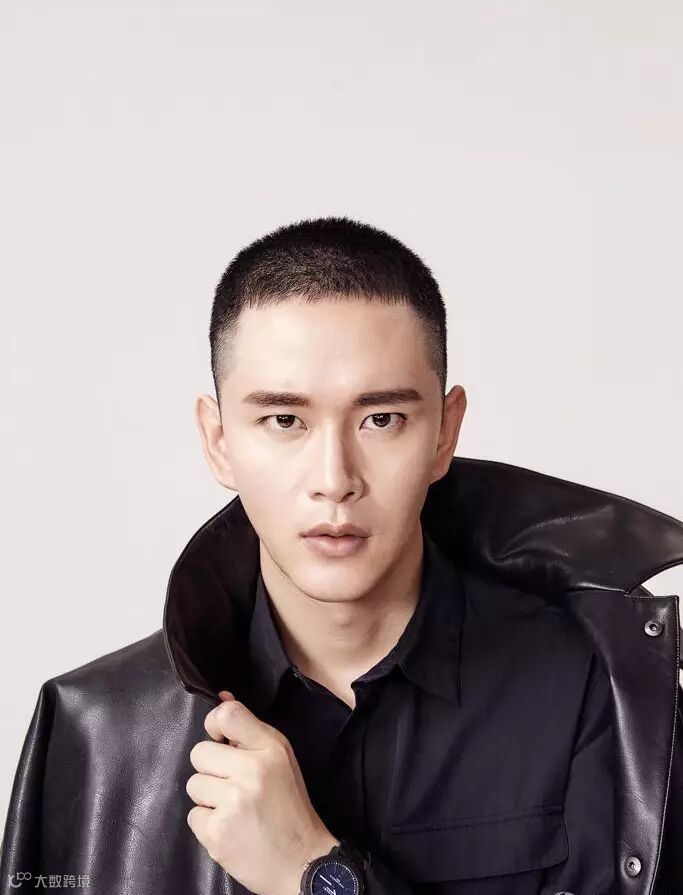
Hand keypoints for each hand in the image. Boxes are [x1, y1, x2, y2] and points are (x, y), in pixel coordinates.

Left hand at [186, 689, 339, 894]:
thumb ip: (250, 732)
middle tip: (232, 785)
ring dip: (208, 798)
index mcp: (271, 749)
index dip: (214, 723)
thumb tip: (222, 697)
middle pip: (199, 753)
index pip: (227, 714)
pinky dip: (207, 824)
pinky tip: (230, 828)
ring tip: (233, 809)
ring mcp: (232, 802)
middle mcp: (251, 771)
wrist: (302, 863)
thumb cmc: (290, 808)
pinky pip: (194, 815)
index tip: (219, 738)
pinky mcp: (217, 832)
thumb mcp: (281, 760)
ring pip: (194, 784)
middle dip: (211, 769)